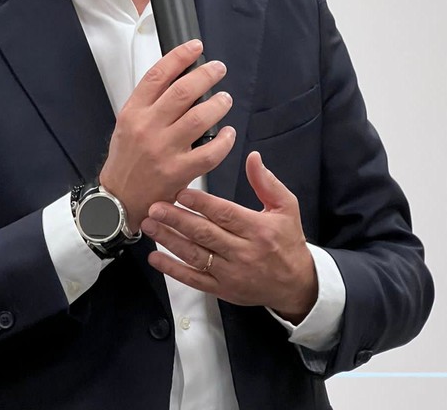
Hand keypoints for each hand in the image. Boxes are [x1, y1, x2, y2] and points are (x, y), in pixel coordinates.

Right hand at [100, 39, 235, 231]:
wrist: (119, 198)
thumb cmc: (126, 159)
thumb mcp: (127, 122)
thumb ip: (150, 102)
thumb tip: (180, 77)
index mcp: (133, 112)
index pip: (158, 75)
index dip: (180, 56)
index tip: (195, 47)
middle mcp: (148, 128)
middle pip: (183, 91)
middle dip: (206, 75)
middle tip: (218, 70)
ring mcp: (164, 150)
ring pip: (199, 117)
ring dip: (218, 104)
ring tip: (224, 99)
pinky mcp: (178, 172)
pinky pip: (209, 152)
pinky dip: (224, 140)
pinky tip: (227, 133)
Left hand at [141, 151, 317, 323]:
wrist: (296, 284)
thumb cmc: (288, 240)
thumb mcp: (287, 207)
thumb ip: (267, 182)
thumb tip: (252, 157)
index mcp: (257, 229)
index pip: (224, 214)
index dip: (201, 203)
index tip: (180, 192)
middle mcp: (242, 252)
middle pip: (205, 234)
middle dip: (177, 219)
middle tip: (155, 206)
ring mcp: (230, 274)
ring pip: (195, 256)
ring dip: (169, 241)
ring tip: (149, 225)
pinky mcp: (222, 290)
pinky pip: (193, 280)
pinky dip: (172, 270)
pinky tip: (155, 258)